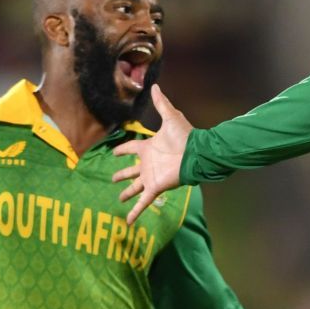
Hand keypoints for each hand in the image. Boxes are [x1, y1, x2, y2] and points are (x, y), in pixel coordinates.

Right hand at [113, 87, 190, 223]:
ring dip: (127, 194)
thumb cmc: (186, 137)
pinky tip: (128, 222)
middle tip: (112, 178)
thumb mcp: (171, 117)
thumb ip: (162, 103)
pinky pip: (143, 202)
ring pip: (135, 187)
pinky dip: (136, 212)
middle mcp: (149, 164)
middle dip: (122, 175)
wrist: (197, 154)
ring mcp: (151, 177)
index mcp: (149, 148)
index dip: (122, 150)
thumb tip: (154, 86)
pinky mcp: (155, 187)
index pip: (131, 149)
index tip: (113, 152)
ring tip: (119, 198)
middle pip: (131, 171)